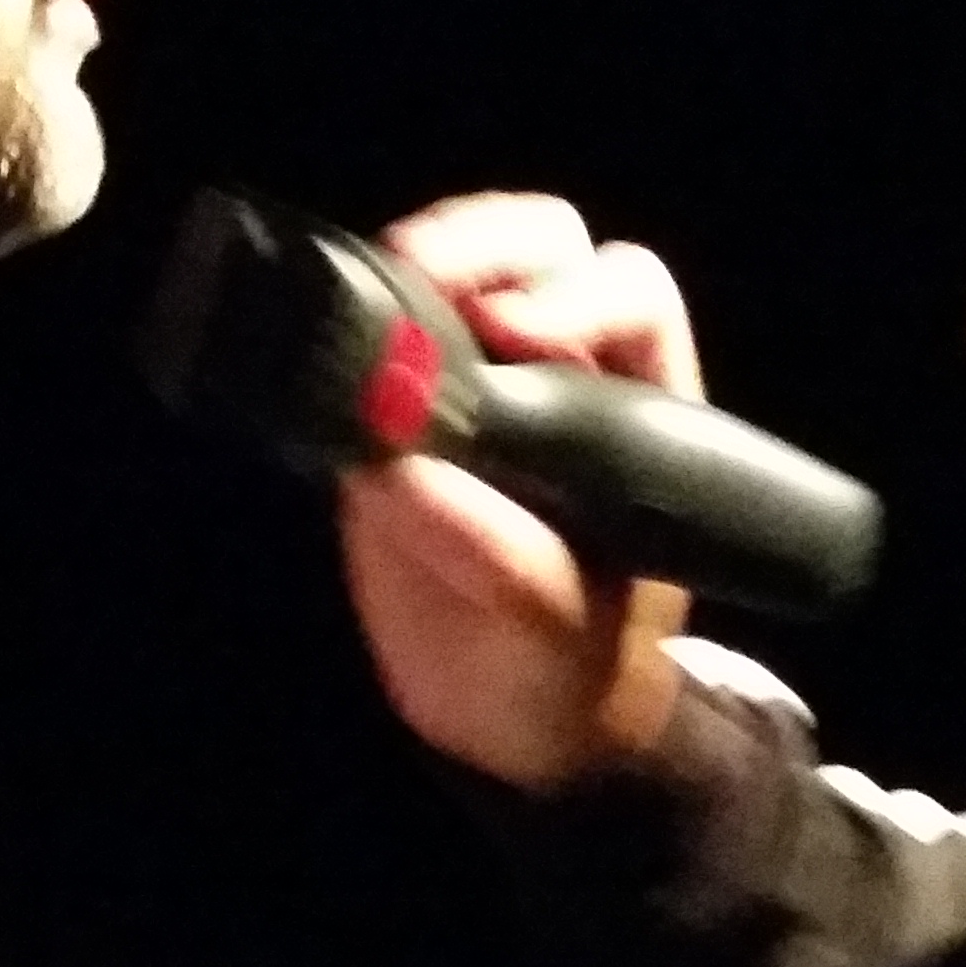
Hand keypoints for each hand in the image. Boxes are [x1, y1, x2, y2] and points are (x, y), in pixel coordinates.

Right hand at [333, 195, 706, 789]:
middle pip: (541, 249)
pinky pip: (376, 338)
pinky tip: (326, 347)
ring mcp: (475, 381)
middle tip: (427, 276)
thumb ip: (498, 560)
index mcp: (640, 411)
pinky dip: (352, 323)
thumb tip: (402, 476)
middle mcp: (563, 369)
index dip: (577, 297)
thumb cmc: (565, 671)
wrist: (509, 720)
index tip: (520, 332)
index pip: (627, 298)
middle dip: (487, 246)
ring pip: (457, 270)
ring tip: (371, 298)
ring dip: (416, 264)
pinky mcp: (396, 413)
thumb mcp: (552, 635)